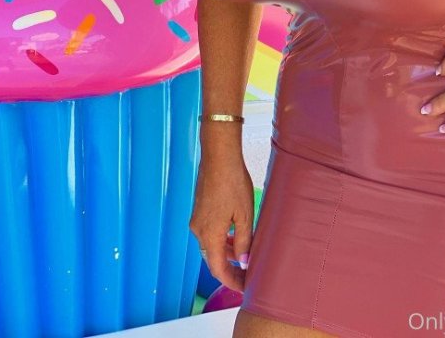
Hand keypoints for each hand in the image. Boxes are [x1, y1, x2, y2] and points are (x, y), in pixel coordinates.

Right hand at [189, 152, 253, 292]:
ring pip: (211, 245)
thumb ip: (244, 241)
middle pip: (213, 259)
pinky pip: (209, 233)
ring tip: (245, 254)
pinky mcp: (199, 210)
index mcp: (210, 235)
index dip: (231, 281)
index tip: (244, 287)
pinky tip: (235, 235)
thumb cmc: (233, 182)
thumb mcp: (244, 215)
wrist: (218, 156)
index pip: (218, 269)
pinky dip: (222, 239)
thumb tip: (244, 262)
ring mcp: (197, 220)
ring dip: (226, 253)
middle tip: (247, 274)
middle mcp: (199, 230)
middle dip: (229, 269)